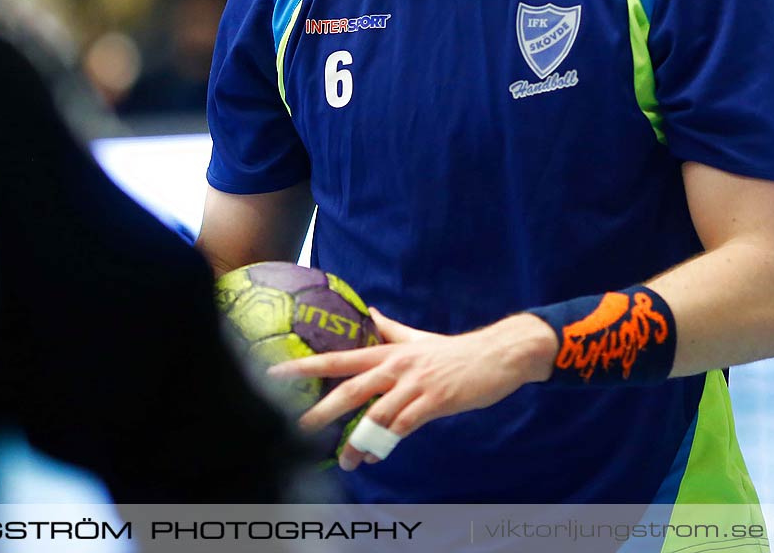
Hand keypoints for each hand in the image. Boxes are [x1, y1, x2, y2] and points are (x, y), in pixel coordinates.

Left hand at [267, 309, 557, 469]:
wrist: (497, 356)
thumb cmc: (454, 351)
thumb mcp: (418, 338)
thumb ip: (390, 329)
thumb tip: (369, 312)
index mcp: (388, 351)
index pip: (339, 357)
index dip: (307, 365)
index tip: (276, 372)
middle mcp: (397, 366)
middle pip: (350, 388)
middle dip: (322, 409)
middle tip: (296, 426)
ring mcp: (415, 385)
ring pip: (376, 415)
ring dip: (357, 441)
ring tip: (344, 460)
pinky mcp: (435, 402)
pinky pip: (403, 427)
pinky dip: (387, 443)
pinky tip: (376, 456)